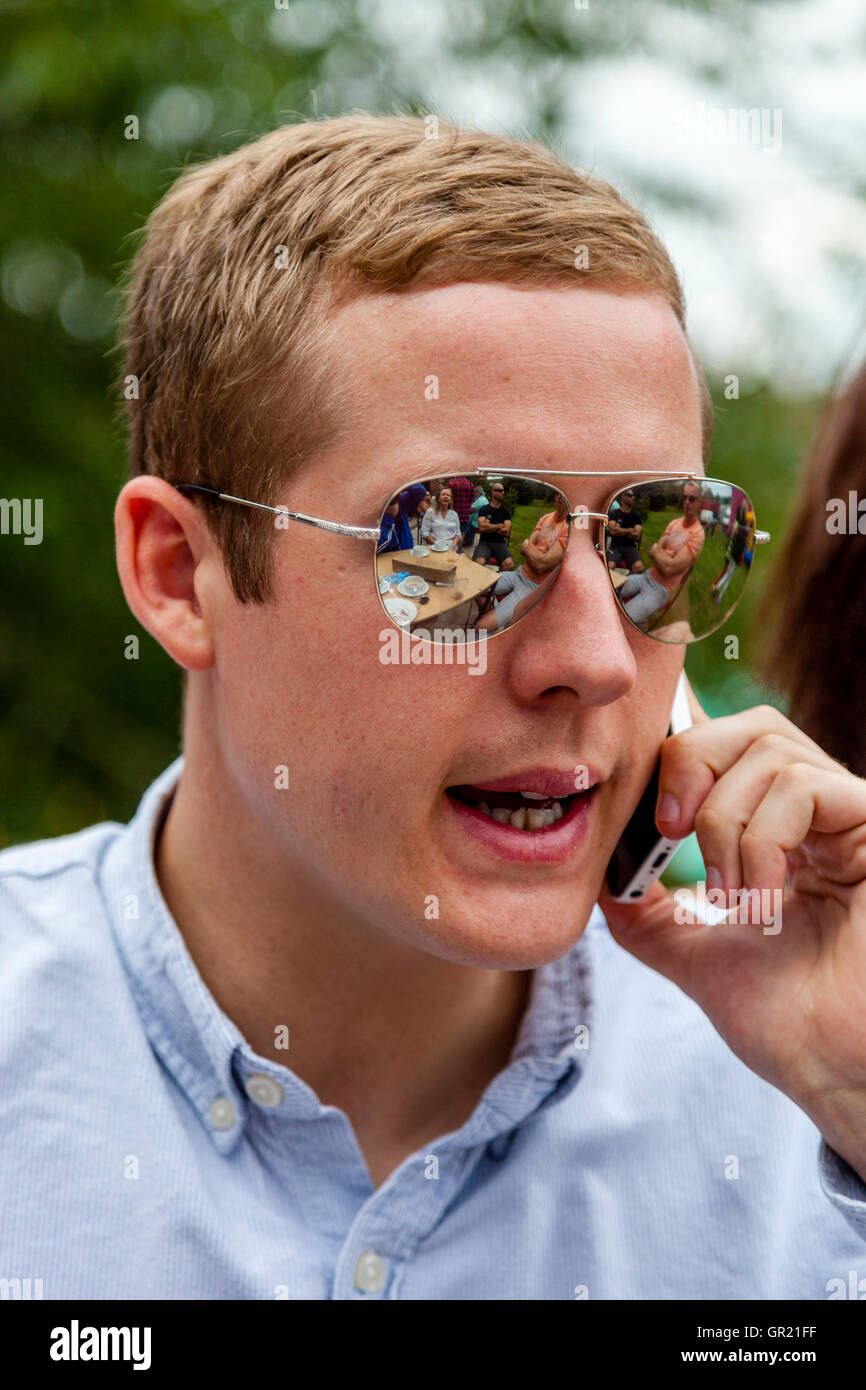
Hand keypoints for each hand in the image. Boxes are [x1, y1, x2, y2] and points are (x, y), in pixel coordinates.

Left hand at [599, 680, 865, 1181]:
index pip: (730, 746)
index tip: (647, 813)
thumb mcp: (694, 954)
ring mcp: (853, 819)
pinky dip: (762, 840)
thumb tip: (597, 872)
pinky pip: (805, 788)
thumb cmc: (787, 1022)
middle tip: (668, 829)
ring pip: (769, 752)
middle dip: (690, 763)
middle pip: (751, 726)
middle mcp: (824, 816)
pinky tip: (763, 898)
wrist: (834, 1072)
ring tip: (729, 894)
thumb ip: (648, 910)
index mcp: (786, 833)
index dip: (680, 752)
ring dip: (724, 823)